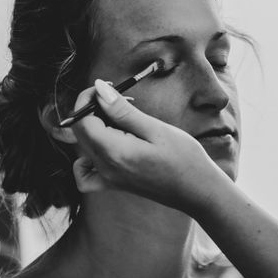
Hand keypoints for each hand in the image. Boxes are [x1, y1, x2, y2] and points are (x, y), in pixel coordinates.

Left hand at [70, 79, 227, 214]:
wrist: (198, 190)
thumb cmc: (183, 158)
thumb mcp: (154, 128)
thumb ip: (122, 111)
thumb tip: (99, 89)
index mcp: (113, 151)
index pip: (82, 119)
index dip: (88, 98)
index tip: (107, 87)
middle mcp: (105, 167)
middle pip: (79, 132)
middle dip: (93, 108)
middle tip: (121, 99)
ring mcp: (108, 178)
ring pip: (83, 146)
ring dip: (95, 126)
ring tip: (121, 120)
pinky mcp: (115, 184)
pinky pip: (86, 175)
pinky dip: (85, 160)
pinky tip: (104, 148)